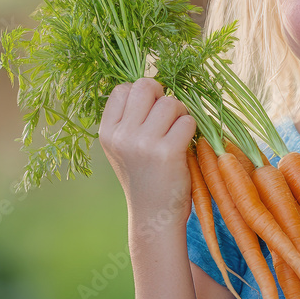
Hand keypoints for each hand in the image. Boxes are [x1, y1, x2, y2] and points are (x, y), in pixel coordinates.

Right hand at [99, 78, 196, 233]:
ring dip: (181, 114)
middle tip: (168, 118)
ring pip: (171, 102)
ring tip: (177, 134)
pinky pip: (187, 121)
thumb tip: (152, 83)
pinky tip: (186, 144)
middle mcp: (121, 135)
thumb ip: (131, 118)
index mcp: (107, 131)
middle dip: (162, 96)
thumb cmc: (145, 176)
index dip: (142, 95)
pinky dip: (192, 129)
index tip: (150, 113)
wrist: (154, 215)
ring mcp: (143, 143)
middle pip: (146, 86)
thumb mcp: (125, 146)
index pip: (122, 89)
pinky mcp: (167, 152)